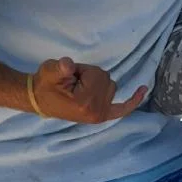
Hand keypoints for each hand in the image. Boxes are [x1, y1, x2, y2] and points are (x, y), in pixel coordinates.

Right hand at [31, 56, 147, 123]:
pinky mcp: (102, 115)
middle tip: (72, 83)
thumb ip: (60, 68)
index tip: (69, 77)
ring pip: (111, 86)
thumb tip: (68, 66)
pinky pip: (123, 108)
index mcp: (85, 102)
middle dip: (90, 76)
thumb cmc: (45, 84)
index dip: (83, 70)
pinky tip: (142, 90)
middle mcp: (97, 112)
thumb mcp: (50, 71)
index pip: (97, 74)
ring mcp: (101, 115)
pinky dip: (133, 100)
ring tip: (78, 88)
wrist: (39, 99)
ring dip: (97, 83)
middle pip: (106, 79)